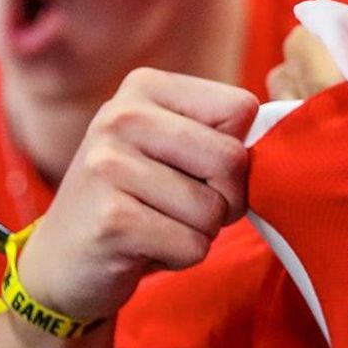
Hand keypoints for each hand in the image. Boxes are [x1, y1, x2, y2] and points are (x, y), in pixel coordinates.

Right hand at [15, 69, 258, 322]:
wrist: (64, 260)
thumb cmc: (139, 200)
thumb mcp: (173, 149)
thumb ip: (221, 134)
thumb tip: (283, 137)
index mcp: (145, 87)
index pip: (241, 108)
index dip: (237, 152)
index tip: (200, 169)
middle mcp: (121, 116)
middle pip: (233, 159)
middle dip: (225, 199)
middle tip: (182, 208)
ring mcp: (108, 166)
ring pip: (214, 210)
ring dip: (199, 232)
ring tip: (155, 225)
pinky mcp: (110, 220)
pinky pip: (192, 246)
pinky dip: (180, 257)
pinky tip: (142, 248)